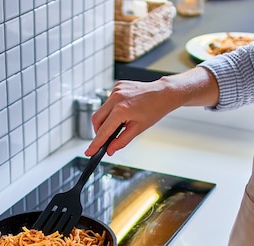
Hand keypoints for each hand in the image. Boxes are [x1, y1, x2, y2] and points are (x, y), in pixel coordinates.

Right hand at [85, 67, 219, 156]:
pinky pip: (108, 102)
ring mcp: (115, 90)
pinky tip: (124, 111)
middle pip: (96, 120)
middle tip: (107, 139)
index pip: (103, 131)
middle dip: (99, 131)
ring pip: (101, 110)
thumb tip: (110, 150)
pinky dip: (111, 110)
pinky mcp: (117, 86)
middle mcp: (115, 98)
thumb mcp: (138, 129)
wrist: (164, 93)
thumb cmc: (155, 110)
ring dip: (106, 120)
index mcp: (121, 110)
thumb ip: (121, 141)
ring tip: (120, 123)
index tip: (89, 152)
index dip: (95, 144)